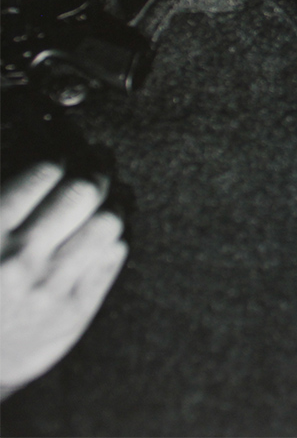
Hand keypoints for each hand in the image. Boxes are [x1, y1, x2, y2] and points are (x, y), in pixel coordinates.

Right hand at [0, 163, 126, 399]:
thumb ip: (3, 198)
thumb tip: (38, 150)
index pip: (44, 171)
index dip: (62, 151)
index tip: (66, 148)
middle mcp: (20, 260)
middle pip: (84, 190)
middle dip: (97, 165)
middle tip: (97, 158)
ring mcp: (51, 288)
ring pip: (108, 220)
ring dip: (116, 195)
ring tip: (111, 188)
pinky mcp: (75, 312)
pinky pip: (115, 254)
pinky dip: (120, 229)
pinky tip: (112, 222)